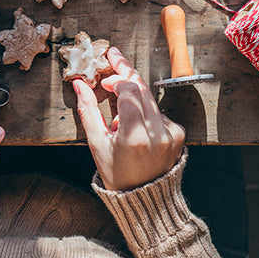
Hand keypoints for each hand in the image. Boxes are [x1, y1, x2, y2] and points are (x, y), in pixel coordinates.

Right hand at [74, 46, 184, 191]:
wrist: (146, 199)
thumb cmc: (117, 174)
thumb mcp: (97, 144)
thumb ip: (88, 111)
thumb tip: (80, 84)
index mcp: (135, 136)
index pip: (130, 91)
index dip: (117, 79)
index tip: (105, 79)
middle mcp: (157, 133)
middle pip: (142, 88)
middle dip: (126, 71)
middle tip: (114, 58)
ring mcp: (171, 133)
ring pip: (151, 97)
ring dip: (134, 92)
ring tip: (118, 102)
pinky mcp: (179, 134)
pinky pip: (159, 111)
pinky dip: (145, 109)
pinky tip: (134, 123)